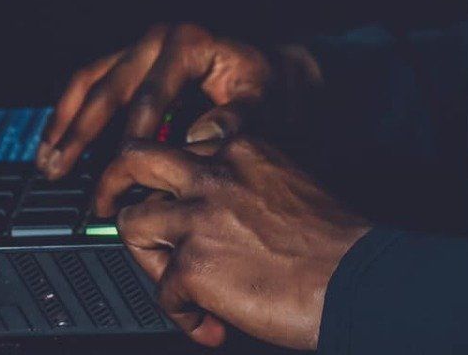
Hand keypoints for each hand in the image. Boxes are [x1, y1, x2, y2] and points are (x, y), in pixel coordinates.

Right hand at [36, 23, 320, 178]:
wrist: (279, 65)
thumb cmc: (272, 84)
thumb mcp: (264, 99)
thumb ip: (236, 120)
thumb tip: (200, 138)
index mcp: (188, 43)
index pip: (149, 99)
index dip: (130, 142)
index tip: (117, 179)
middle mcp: (159, 39)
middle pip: (107, 87)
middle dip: (80, 133)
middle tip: (58, 171)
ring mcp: (144, 46)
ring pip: (90, 81)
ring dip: (66, 123)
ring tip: (46, 161)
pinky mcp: (136, 59)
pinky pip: (94, 82)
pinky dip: (73, 112)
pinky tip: (58, 140)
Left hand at [99, 135, 370, 348]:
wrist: (358, 279)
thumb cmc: (339, 243)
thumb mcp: (291, 183)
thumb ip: (249, 185)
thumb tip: (221, 216)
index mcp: (244, 147)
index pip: (185, 142)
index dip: (175, 171)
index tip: (173, 189)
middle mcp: (214, 172)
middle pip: (135, 157)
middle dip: (112, 181)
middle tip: (109, 204)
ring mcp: (198, 216)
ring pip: (131, 222)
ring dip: (146, 259)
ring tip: (172, 284)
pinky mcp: (193, 265)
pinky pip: (164, 294)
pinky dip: (184, 317)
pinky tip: (210, 325)